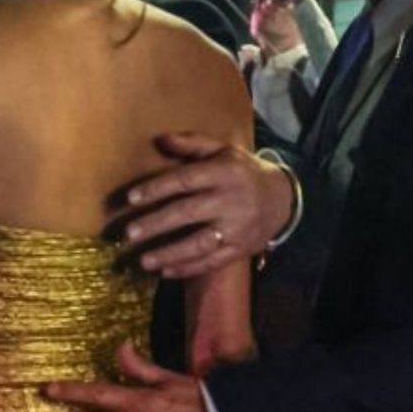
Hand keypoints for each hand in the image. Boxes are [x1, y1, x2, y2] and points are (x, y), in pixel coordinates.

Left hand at [118, 133, 294, 278]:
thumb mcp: (223, 151)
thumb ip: (192, 144)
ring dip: (169, 254)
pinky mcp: (240, 250)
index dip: (157, 188)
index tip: (130, 198)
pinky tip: (165, 272)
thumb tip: (160, 139)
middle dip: (157, 224)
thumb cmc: (241, 172)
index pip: (185, 180)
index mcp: (224, 173)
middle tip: (129, 233)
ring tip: (143, 261)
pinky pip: (211, 262)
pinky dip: (188, 269)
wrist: (283, 199)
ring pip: (199, 244)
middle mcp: (231, 201)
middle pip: (188, 213)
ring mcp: (236, 229)